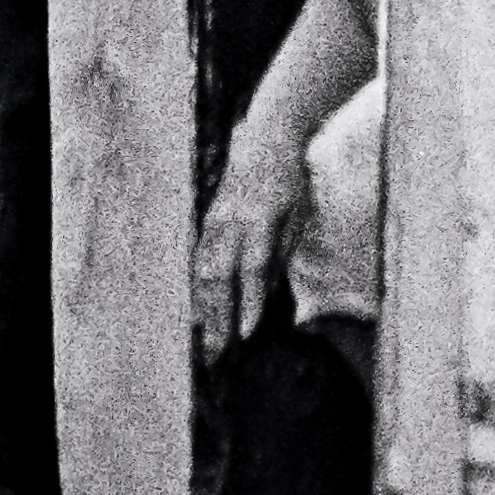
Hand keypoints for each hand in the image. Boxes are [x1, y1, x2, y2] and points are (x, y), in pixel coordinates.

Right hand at [192, 153, 304, 365]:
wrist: (265, 141)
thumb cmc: (289, 183)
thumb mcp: (298, 216)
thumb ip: (282, 254)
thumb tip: (270, 295)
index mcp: (261, 218)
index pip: (253, 268)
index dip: (249, 302)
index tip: (247, 334)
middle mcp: (232, 222)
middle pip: (221, 276)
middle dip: (219, 317)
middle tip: (219, 353)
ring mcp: (215, 222)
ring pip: (204, 272)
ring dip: (204, 309)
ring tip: (204, 342)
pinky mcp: (207, 223)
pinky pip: (198, 262)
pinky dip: (196, 291)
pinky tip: (196, 314)